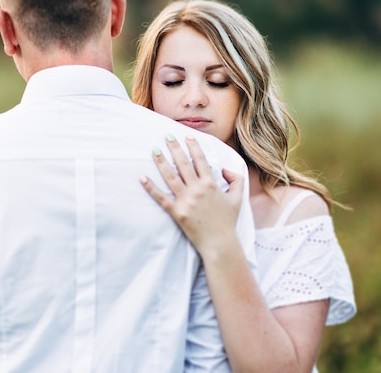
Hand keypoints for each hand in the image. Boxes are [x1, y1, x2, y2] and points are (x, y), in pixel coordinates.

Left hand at [140, 135, 242, 257]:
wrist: (219, 243)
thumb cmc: (227, 221)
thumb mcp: (238, 198)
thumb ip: (236, 180)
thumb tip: (226, 169)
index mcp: (211, 184)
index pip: (200, 160)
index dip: (193, 146)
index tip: (187, 136)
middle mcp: (197, 189)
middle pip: (183, 164)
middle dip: (174, 148)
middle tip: (167, 136)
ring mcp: (186, 200)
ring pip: (170, 176)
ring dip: (161, 162)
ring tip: (154, 150)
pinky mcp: (176, 212)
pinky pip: (161, 197)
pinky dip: (150, 187)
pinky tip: (142, 177)